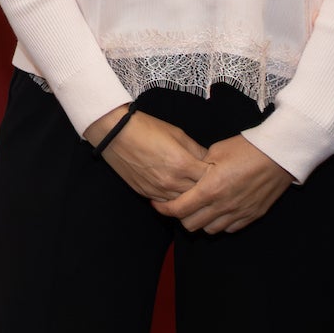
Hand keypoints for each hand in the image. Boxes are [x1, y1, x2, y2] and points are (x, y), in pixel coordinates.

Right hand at [85, 106, 207, 200]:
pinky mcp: (146, 193)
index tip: (218, 170)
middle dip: (205, 187)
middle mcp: (172, 181)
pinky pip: (167, 203)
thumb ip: (196, 150)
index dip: (216, 174)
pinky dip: (174, 198)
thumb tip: (209, 161)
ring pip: (183, 203)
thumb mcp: (178, 134)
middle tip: (210, 182)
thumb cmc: (146, 129)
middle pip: (199, 193)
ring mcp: (158, 190)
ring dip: (190, 196)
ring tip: (194, 188)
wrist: (116, 134)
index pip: (210, 177)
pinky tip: (176, 190)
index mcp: (182, 164)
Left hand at [157, 135, 290, 232]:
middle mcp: (223, 206)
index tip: (157, 203)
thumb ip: (198, 167)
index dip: (163, 208)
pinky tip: (218, 210)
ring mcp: (238, 213)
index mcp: (210, 188)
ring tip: (198, 208)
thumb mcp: (216, 151)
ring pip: (209, 230)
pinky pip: (228, 228)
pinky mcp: (251, 216)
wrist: (279, 155)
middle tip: (178, 204)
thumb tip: (187, 175)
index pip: (179, 209)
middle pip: (190, 224)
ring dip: (200, 221)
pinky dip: (218, 223)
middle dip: (180, 216)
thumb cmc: (247, 148)